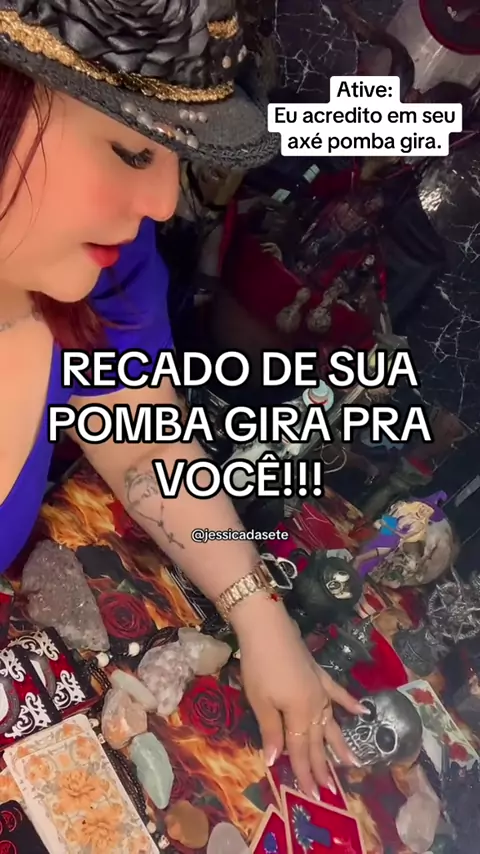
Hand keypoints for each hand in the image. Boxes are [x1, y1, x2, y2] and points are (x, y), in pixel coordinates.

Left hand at [236, 601, 364, 800]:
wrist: (268, 628)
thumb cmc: (259, 665)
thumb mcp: (261, 701)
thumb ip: (271, 731)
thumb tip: (275, 762)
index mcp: (299, 715)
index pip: (302, 751)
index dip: (306, 773)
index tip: (314, 796)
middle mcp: (315, 706)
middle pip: (319, 741)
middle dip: (324, 766)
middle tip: (332, 791)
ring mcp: (320, 689)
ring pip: (332, 722)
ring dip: (340, 743)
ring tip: (353, 763)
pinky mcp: (319, 674)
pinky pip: (338, 693)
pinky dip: (350, 703)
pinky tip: (362, 712)